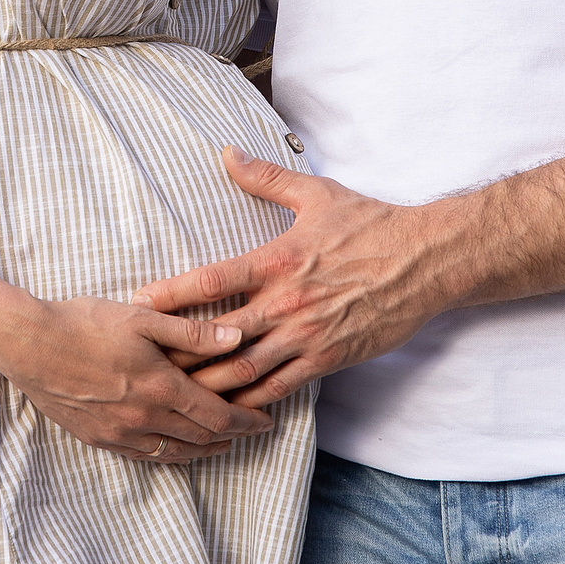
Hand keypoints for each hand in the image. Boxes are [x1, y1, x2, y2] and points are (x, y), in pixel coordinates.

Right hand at [0, 296, 273, 464]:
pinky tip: (176, 448)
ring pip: (175, 452)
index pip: (218, 415)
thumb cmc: (86, 323)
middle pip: (202, 438)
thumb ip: (193, 332)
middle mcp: (145, 418)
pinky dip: (171, 454)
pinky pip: (145, 456)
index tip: (266, 421)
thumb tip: (238, 336)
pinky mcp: (98, 438)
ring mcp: (120, 433)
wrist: (29, 345)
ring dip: (205, 450)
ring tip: (223, 444)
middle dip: (233, 436)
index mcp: (162, 387)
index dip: (247, 420)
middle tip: (253, 431)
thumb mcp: (144, 317)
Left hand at [133, 148, 454, 406]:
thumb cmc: (371, 224)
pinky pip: (280, 388)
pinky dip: (250, 402)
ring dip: (208, 385)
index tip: (137, 303)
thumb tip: (227, 152)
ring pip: (244, 370)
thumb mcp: (316, 194)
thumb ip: (265, 177)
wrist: (426, 260)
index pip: (212, 280)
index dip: (171, 294)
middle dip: (180, 353)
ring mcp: (307, 334)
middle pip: (218, 336)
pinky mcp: (328, 358)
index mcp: (277, 259)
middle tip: (145, 363)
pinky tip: (228, 411)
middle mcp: (287, 301)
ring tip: (175, 395)